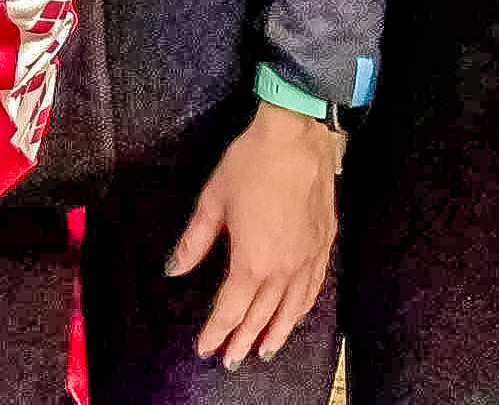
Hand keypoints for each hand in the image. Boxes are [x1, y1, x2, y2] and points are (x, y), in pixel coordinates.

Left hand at [167, 103, 336, 368]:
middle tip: (231, 360)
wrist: (298, 139)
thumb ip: (195, 241)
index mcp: (253, 261)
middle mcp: (283, 269)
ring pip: (291, 310)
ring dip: (276, 333)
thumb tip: (174, 269)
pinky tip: (295, 316)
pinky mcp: (324, 247)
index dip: (217, 331)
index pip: (232, 308)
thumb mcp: (213, 200)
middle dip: (243, 340)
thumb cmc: (251, 164)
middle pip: (262, 316)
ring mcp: (308, 260)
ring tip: (264, 351)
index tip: (205, 349)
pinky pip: (314, 290)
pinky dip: (302, 310)